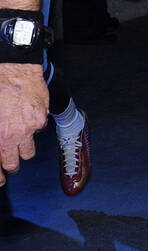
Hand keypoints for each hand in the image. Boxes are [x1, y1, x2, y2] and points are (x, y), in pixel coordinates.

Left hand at [0, 64, 48, 184]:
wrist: (15, 69)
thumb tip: (0, 143)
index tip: (0, 181)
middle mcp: (12, 135)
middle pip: (13, 163)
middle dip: (10, 164)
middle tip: (9, 161)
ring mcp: (27, 128)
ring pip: (28, 151)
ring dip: (23, 148)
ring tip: (19, 138)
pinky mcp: (40, 120)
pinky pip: (38, 130)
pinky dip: (33, 126)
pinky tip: (27, 116)